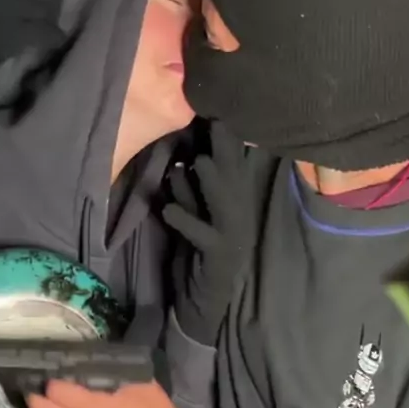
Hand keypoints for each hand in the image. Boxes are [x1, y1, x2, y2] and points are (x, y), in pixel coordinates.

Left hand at [163, 120, 256, 345]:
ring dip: (213, 185)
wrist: (200, 303)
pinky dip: (185, 222)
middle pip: (235, 178)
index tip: (218, 104)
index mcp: (234, 203)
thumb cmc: (195, 254)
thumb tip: (183, 157)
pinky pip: (202, 237)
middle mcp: (238, 216)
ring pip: (225, 206)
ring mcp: (232, 238)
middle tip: (216, 118)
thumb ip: (191, 190)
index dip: (228, 136)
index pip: (234, 164)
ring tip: (200, 161)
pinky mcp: (217, 258)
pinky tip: (169, 211)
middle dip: (227, 150)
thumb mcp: (193, 214)